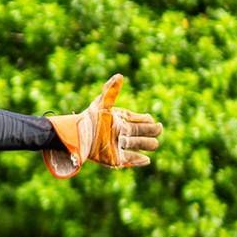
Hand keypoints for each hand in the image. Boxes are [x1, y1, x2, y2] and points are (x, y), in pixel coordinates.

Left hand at [44, 74, 162, 177]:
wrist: (78, 138)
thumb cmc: (89, 120)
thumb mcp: (101, 104)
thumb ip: (110, 91)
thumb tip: (119, 75)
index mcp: (118, 120)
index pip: (136, 120)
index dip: (145, 120)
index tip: (152, 120)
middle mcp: (119, 133)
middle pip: (139, 132)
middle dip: (150, 131)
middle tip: (158, 129)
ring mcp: (117, 145)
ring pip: (136, 145)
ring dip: (146, 144)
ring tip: (155, 144)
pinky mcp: (114, 158)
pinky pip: (128, 160)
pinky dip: (137, 160)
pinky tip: (146, 160)